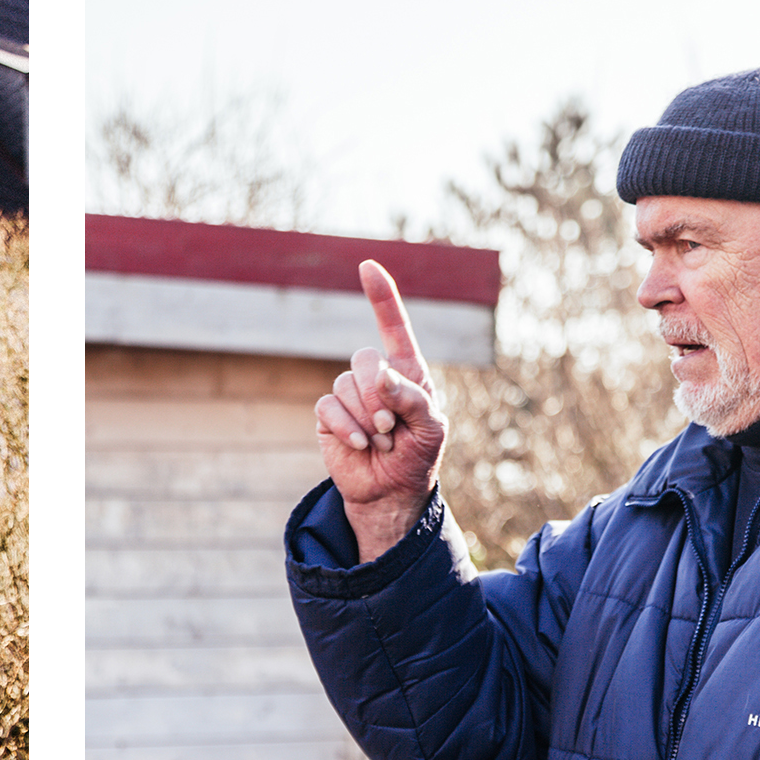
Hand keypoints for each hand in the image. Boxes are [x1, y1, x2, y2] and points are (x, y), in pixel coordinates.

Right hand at [314, 259, 447, 561]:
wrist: (391, 493)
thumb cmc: (418, 456)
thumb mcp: (431, 427)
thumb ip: (411, 397)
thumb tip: (379, 375)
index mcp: (406, 371)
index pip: (393, 327)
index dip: (381, 296)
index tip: (367, 266)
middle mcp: (375, 377)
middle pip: (365, 358)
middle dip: (379, 395)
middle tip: (392, 427)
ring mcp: (349, 395)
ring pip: (346, 384)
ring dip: (366, 417)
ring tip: (381, 441)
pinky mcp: (329, 416)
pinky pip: (329, 407)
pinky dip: (346, 427)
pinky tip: (359, 444)